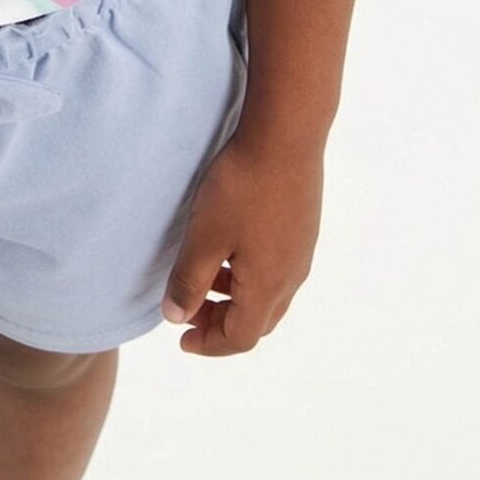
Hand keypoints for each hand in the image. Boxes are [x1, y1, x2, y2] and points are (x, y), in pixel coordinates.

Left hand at [160, 125, 323, 352]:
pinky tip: (231, 245)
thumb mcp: (205, 236)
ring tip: (206, 275)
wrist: (287, 135)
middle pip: (258, 321)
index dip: (209, 344)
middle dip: (222, 323)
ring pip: (269, 294)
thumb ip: (189, 281)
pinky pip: (277, 268)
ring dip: (236, 297)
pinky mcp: (303, 227)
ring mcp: (301, 250)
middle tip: (190, 310)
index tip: (182, 338)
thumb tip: (176, 318)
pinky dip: (250, 274)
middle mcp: (292, 275)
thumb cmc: (243, 187)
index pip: (240, 338)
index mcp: (268, 286)